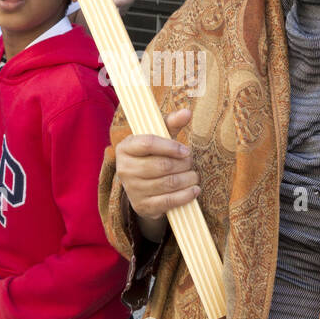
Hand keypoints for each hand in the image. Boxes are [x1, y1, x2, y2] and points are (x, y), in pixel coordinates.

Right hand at [115, 107, 197, 240]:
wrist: (142, 188)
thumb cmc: (153, 156)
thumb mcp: (159, 138)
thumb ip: (171, 123)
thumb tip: (187, 112)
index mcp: (125, 147)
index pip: (148, 143)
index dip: (171, 146)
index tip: (186, 150)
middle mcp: (124, 169)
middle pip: (161, 165)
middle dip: (183, 164)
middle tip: (191, 163)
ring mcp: (132, 189)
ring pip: (168, 183)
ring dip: (188, 179)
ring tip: (194, 175)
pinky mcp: (142, 206)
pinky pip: (169, 201)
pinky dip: (186, 195)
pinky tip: (194, 190)